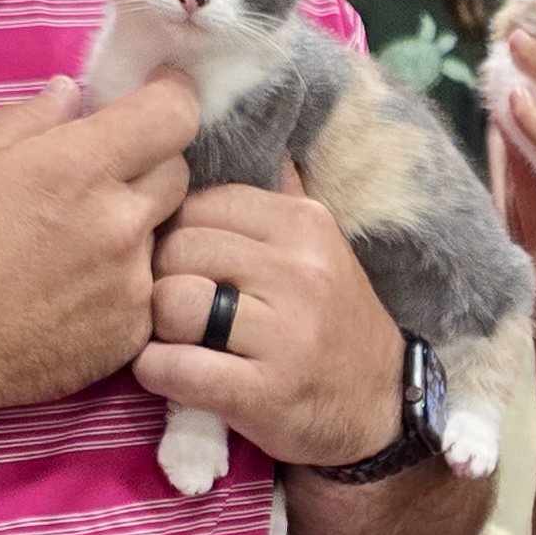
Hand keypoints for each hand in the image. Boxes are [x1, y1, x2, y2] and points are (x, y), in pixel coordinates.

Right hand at [0, 73, 197, 420]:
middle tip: (99, 176)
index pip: (173, 114)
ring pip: (161, 232)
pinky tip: (71, 290)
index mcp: (78, 167)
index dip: (175, 95)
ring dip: (133, 225)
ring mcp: (132, 281)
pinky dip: (121, 280)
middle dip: (148, 162)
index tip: (164, 89)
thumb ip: (26, 117)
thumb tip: (72, 95)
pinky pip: (147, 287)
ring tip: (74, 243)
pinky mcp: (132, 329)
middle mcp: (120, 222)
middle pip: (176, 171)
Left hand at [137, 168, 406, 468]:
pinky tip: (174, 372)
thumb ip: (278, 197)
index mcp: (306, 225)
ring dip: (158, 327)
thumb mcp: (320, 248)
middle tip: (179, 305)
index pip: (203, 203)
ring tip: (178, 337)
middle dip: (163, 278)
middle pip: (178, 250)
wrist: (378, 405)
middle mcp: (299, 271)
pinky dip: (157, 371)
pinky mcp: (263, 392)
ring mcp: (284, 334)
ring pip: (170, 303)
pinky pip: (172, 367)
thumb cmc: (332, 321)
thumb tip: (242, 129)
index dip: (180, 232)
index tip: (191, 263)